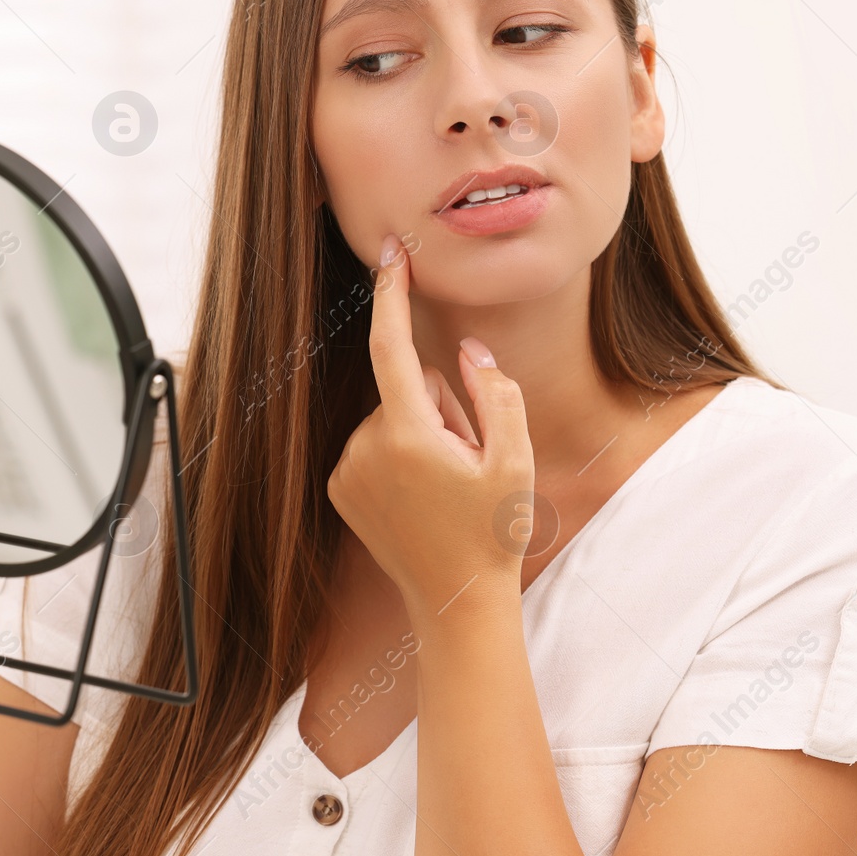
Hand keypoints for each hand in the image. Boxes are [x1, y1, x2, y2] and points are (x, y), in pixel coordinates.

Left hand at [325, 234, 534, 621]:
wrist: (455, 602)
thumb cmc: (491, 533)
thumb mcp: (515, 460)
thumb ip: (497, 393)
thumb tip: (470, 351)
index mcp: (406, 434)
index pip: (392, 346)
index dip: (391, 294)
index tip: (391, 253)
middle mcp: (365, 446)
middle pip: (407, 389)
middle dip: (441, 407)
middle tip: (469, 460)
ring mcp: (348, 470)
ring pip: (393, 418)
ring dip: (423, 434)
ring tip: (447, 485)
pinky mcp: (342, 488)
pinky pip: (375, 444)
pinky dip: (401, 455)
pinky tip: (423, 496)